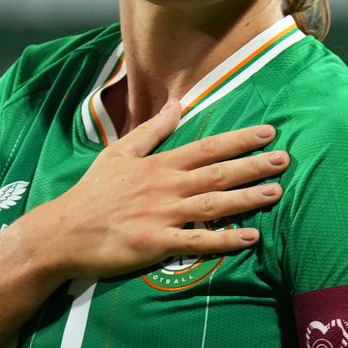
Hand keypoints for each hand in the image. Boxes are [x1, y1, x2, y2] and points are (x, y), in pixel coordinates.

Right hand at [42, 100, 288, 280]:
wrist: (63, 232)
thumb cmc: (92, 193)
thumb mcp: (119, 153)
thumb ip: (151, 130)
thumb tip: (176, 103)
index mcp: (158, 165)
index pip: (206, 147)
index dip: (239, 140)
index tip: (268, 132)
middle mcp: (164, 187)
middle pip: (216, 174)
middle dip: (252, 166)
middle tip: (284, 160)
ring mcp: (160, 216)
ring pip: (212, 205)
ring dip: (246, 198)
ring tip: (275, 193)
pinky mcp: (155, 244)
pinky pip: (197, 242)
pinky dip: (224, 241)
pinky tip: (249, 238)